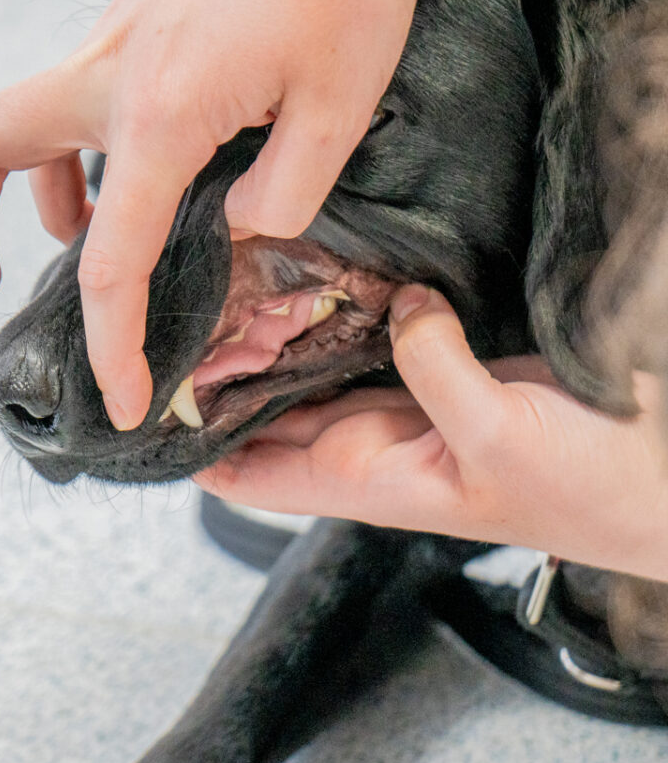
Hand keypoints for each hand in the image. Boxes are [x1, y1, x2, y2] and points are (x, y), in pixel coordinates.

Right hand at [0, 0, 428, 428]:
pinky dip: (78, 149)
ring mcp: (115, 39)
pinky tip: (128, 170)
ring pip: (23, 120)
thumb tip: (235, 220)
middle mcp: (111, 74)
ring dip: (24, 191)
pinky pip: (76, 95)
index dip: (112, 343)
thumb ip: (282, 192)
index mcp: (157, 112)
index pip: (111, 257)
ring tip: (69, 244)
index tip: (123, 401)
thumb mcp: (340, 103)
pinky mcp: (136, 18)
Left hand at [195, 286, 667, 581]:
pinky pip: (371, 339)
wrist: (656, 481)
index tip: (145, 402)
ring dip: (274, 339)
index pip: (247, 471)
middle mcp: (366, 444)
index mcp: (362, 477)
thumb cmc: (584, 489)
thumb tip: (401, 306)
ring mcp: (400, 405)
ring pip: (311, 372)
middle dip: (221, 375)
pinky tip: (316, 274)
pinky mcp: (438, 371)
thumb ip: (434, 369)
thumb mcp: (496, 435)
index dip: (194, 444)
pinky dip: (342, 313)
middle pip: (265, 413)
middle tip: (173, 314)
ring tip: (223, 284)